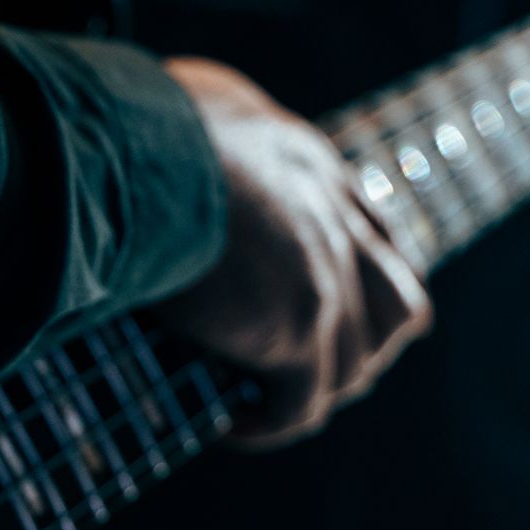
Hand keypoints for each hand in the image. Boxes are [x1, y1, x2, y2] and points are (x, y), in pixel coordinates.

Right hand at [158, 56, 431, 445]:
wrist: (142, 155)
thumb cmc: (133, 125)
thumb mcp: (190, 104)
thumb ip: (203, 121)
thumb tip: (164, 111)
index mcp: (311, 165)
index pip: (372, 232)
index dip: (357, 279)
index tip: (309, 304)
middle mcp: (335, 221)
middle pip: (396, 305)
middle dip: (360, 343)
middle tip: (298, 366)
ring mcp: (325, 280)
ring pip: (353, 364)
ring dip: (310, 389)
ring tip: (260, 403)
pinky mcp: (297, 330)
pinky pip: (301, 405)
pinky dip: (268, 424)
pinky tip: (228, 426)